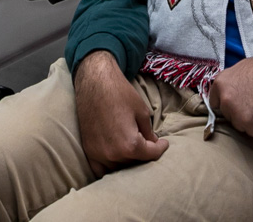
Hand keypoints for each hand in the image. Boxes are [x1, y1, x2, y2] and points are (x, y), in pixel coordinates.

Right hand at [73, 51, 165, 175]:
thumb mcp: (141, 111)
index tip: (164, 143)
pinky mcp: (88, 151)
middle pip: (135, 164)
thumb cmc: (120, 93)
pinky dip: (110, 168)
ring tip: (134, 150)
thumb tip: (152, 144)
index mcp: (129, 145)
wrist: (94, 83)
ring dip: (128, 162)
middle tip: (149, 144)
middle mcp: (113, 155)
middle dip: (144, 154)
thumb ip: (148, 132)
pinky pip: (100, 170)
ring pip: (119, 168)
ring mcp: (98, 155)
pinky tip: (117, 159)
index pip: (151, 154)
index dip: (161, 148)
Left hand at [208, 44, 252, 138]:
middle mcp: (225, 100)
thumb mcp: (241, 69)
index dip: (227, 105)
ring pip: (240, 125)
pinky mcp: (250, 126)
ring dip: (250, 120)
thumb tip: (228, 93)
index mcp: (220, 84)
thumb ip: (231, 84)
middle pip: (228, 116)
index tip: (234, 105)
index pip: (215, 103)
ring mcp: (237, 114)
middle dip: (239, 113)